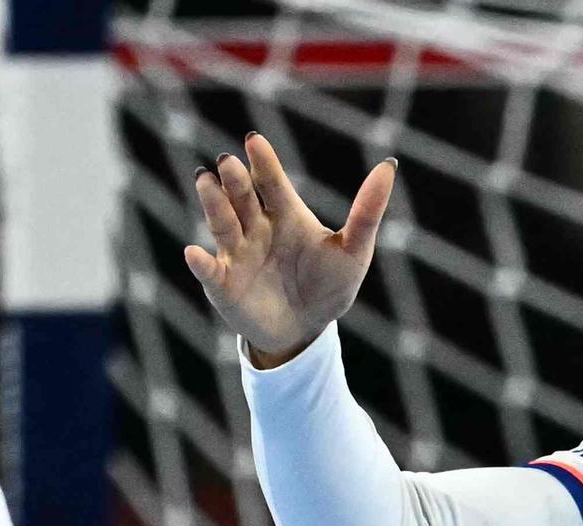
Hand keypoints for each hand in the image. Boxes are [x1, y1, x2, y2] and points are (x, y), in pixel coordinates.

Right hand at [184, 134, 395, 369]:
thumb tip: (388, 166)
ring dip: (213, 204)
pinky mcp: (224, 284)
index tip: (254, 140)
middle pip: (242, 198)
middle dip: (235, 180)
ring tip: (205, 181)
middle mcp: (256, 228)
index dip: (263, 163)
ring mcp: (237, 253)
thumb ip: (367, 212)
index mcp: (285, 215)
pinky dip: (201, 263)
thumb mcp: (355, 251)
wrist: (308, 329)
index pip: (272, 183)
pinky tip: (194, 253)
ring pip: (222, 224)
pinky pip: (210, 271)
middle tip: (229, 161)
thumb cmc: (330, 285)